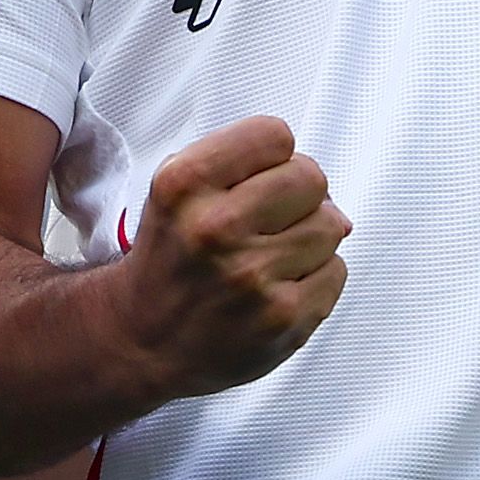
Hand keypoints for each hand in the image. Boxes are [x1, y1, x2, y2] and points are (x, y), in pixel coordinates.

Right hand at [115, 117, 349, 401]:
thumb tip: (321, 185)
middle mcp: (216, 228)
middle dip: (298, 194)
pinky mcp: (283, 317)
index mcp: (184, 185)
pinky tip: (279, 286)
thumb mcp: (175, 190)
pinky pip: (336, 272)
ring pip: (331, 226)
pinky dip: (316, 276)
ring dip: (309, 238)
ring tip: (271, 256)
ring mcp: (253, 276)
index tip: (261, 174)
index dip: (273, 155)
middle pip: (311, 177)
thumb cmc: (170, 262)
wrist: (144, 344)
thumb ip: (239, 161)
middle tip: (270, 219)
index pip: (274, 135)